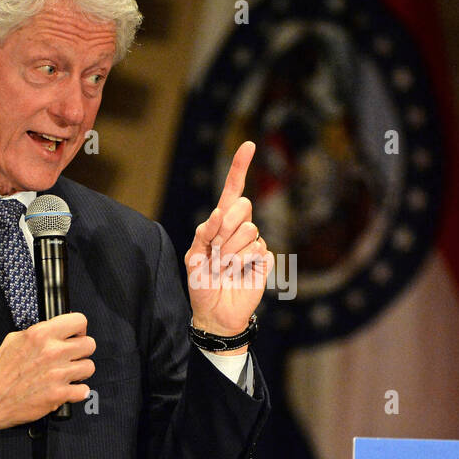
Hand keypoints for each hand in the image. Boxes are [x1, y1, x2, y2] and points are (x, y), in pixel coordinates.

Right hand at [0, 313, 94, 431]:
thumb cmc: (0, 371)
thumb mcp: (14, 340)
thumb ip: (38, 333)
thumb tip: (58, 329)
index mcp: (41, 334)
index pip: (79, 320)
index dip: (80, 329)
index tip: (75, 336)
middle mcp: (52, 351)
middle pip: (90, 344)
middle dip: (82, 351)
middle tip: (71, 358)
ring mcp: (57, 373)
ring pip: (89, 367)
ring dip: (80, 372)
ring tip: (67, 375)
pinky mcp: (58, 395)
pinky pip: (84, 390)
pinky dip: (77, 392)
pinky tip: (66, 391)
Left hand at [183, 140, 273, 349]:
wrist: (215, 313)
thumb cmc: (201, 284)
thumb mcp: (193, 258)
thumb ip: (204, 233)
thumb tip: (219, 212)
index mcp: (221, 223)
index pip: (232, 189)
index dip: (240, 167)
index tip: (249, 145)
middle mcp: (239, 228)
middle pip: (242, 207)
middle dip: (225, 229)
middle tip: (215, 252)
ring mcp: (254, 243)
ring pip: (249, 231)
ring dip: (230, 252)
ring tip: (224, 268)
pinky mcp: (264, 260)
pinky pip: (258, 250)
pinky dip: (243, 263)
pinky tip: (238, 275)